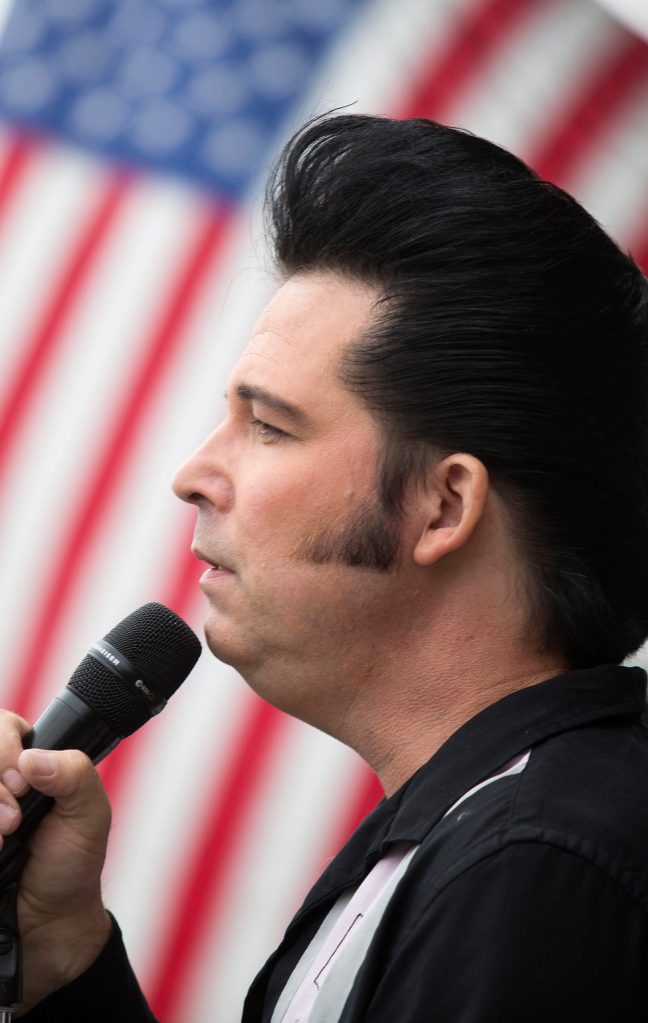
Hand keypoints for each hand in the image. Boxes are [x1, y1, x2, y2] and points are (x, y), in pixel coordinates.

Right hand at [0, 710, 111, 1013]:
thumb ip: (75, 775)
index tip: (22, 783)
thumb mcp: (90, 815)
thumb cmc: (71, 866)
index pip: (2, 726)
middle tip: (14, 820)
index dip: (5, 747)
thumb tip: (33, 760)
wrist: (47, 923)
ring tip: (2, 841)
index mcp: (30, 763)